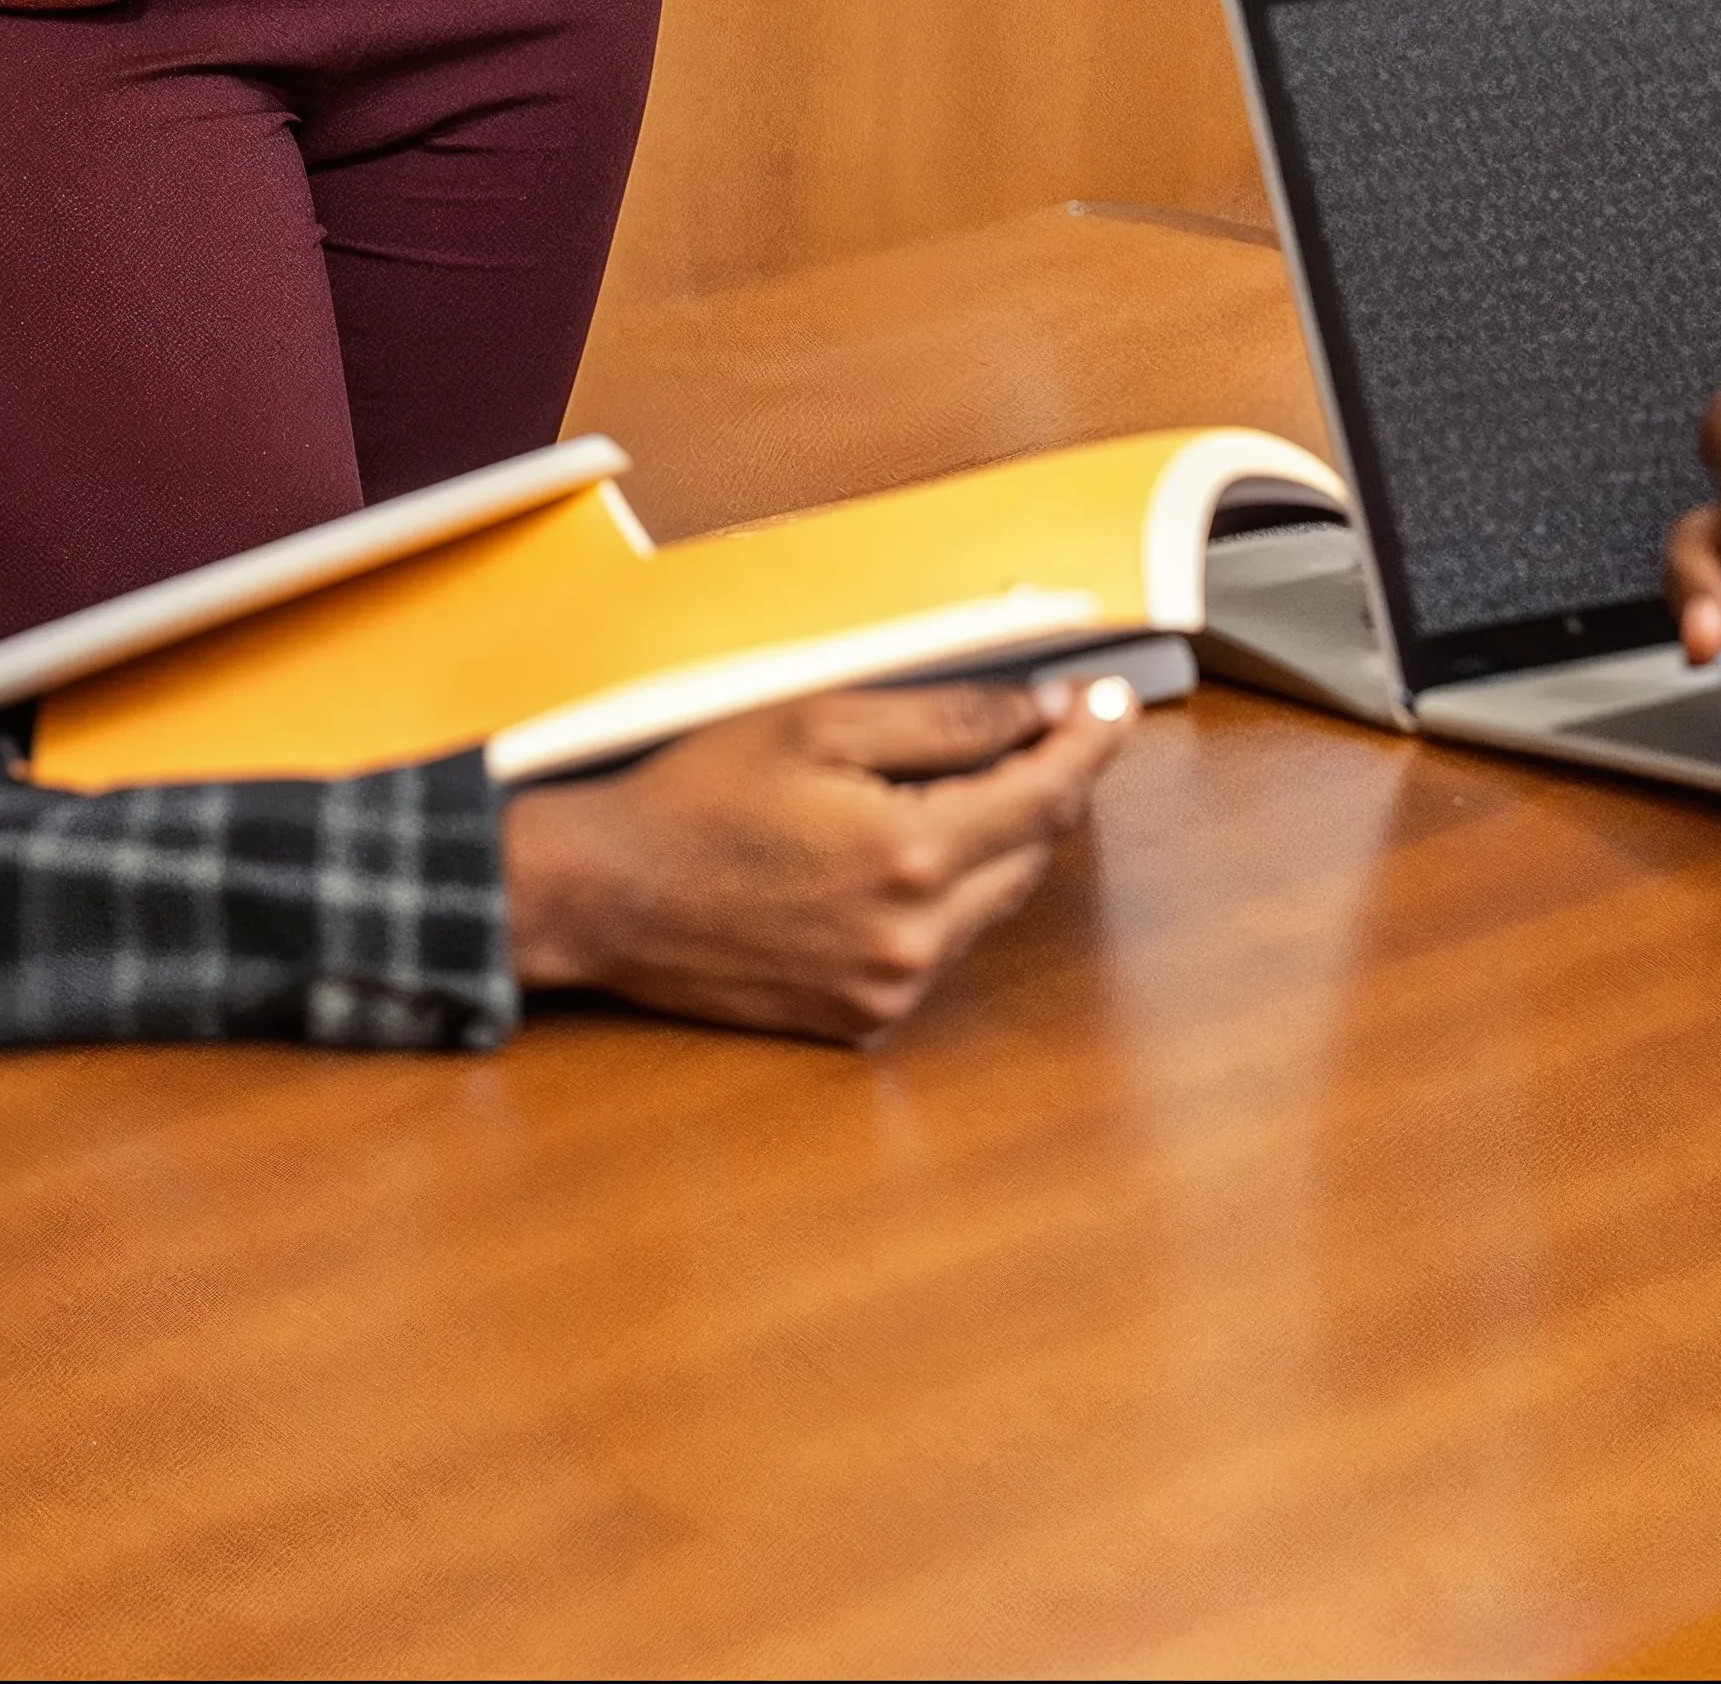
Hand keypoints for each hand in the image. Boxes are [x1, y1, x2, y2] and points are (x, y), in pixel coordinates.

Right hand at [498, 672, 1131, 1040]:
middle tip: (1042, 721)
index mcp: (910, 858)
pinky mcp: (863, 1019)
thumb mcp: (823, 719)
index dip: (1088, 740)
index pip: (1045, 794)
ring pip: (990, 900)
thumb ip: (947, 717)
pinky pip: (941, 944)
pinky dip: (944, 892)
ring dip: (992, 837)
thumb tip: (1038, 712)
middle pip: (1029, 851)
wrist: (609, 896)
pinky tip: (897, 847)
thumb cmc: (699, 799)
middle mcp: (914, 940)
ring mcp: (889, 990)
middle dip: (1041, 782)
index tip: (1111, 701)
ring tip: (950, 776)